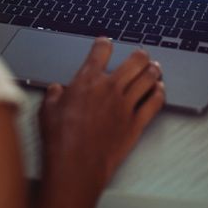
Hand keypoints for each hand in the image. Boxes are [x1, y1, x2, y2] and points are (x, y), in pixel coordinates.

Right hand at [38, 38, 164, 207]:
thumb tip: (56, 89)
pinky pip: (155, 103)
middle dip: (141, 54)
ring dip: (154, 70)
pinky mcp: (136, 123)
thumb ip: (54, 94)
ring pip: (149, 78)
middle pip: (136, 60)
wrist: (76, 164)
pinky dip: (160, 93)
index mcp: (88, 80)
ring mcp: (126, 105)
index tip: (106, 43)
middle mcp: (110, 88)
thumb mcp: (48, 110)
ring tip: (155, 68)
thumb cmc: (61, 138)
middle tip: (142, 55)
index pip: (102, 50)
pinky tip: (160, 90)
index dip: (105, 43)